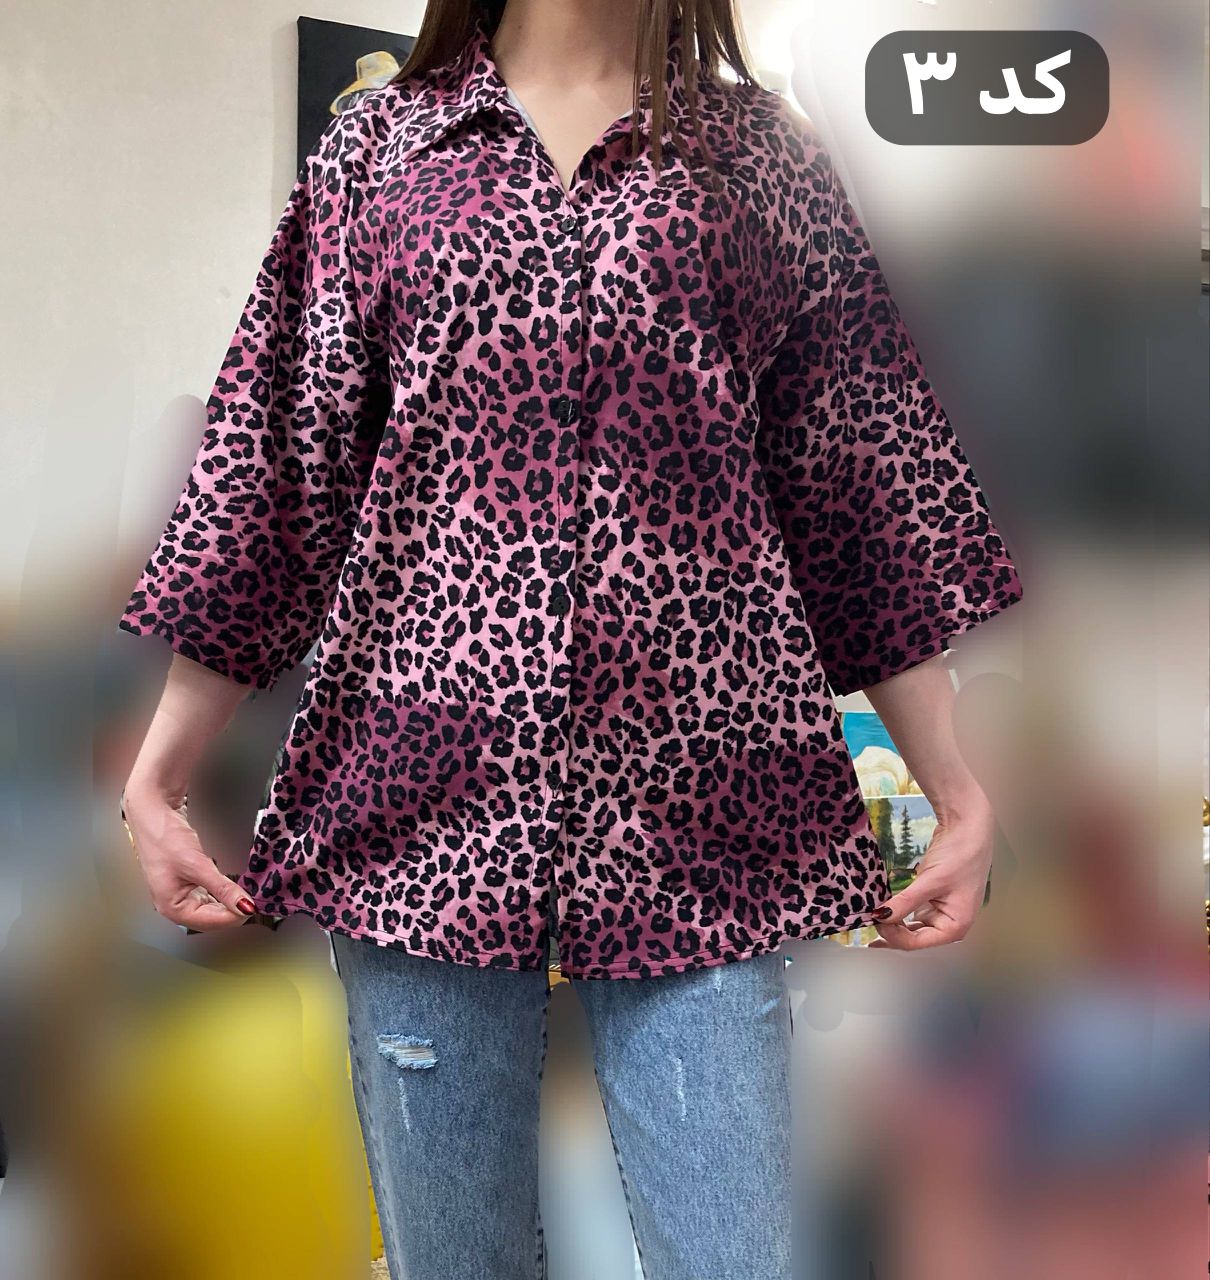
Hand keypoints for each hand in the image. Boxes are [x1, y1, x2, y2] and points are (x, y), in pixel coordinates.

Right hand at [121, 785, 254, 929]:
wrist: (153, 814)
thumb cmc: (165, 839)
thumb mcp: (198, 865)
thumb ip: (223, 888)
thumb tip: (245, 907)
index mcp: (172, 908)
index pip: (210, 923)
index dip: (233, 916)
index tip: (254, 907)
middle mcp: (175, 906)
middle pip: (211, 919)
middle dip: (232, 911)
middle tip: (254, 900)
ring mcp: (181, 895)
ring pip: (212, 908)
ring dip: (228, 904)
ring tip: (247, 895)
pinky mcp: (187, 883)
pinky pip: (209, 896)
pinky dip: (222, 895)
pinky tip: (233, 890)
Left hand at [869, 805, 995, 949]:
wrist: (967, 828)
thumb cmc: (959, 856)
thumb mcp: (930, 880)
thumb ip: (905, 902)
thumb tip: (880, 917)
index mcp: (954, 927)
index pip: (916, 942)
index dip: (892, 934)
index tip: (874, 920)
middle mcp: (948, 924)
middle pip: (913, 937)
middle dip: (890, 931)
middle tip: (868, 921)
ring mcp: (940, 912)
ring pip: (910, 926)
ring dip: (892, 923)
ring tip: (871, 918)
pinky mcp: (932, 899)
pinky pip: (911, 911)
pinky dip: (898, 910)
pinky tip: (884, 908)